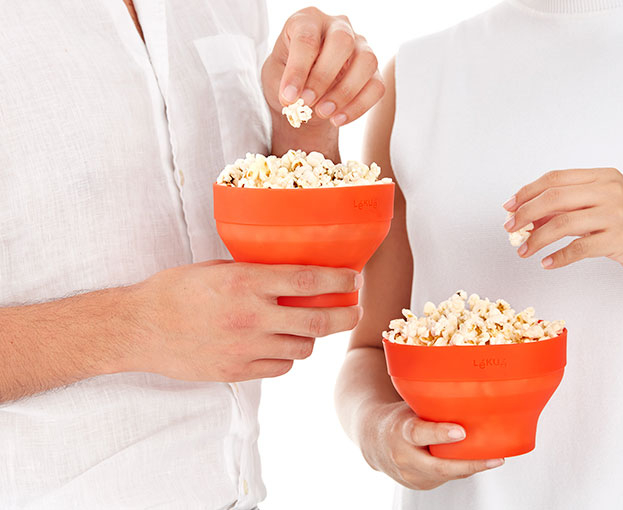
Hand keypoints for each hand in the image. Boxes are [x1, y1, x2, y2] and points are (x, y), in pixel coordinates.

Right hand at [123, 261, 362, 381]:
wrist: (139, 328)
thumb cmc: (175, 290)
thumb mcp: (218, 269)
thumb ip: (255, 274)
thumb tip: (291, 277)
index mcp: (246, 283)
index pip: (307, 282)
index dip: (338, 281)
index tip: (353, 279)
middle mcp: (251, 317)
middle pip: (317, 322)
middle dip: (345, 317)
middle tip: (355, 312)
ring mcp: (245, 348)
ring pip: (302, 349)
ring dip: (312, 338)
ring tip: (309, 329)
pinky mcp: (237, 372)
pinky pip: (280, 368)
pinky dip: (287, 357)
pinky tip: (278, 347)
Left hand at [262, 7, 384, 129]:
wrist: (301, 92)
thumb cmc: (286, 75)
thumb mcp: (275, 76)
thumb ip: (284, 83)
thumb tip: (298, 99)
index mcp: (308, 20)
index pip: (307, 38)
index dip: (298, 70)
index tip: (289, 97)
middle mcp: (338, 27)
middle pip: (342, 42)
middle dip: (323, 77)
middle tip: (307, 102)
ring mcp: (360, 47)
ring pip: (366, 62)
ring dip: (345, 92)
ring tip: (323, 113)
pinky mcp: (373, 71)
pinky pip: (376, 87)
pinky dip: (358, 107)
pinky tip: (338, 119)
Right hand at [359, 402, 503, 489]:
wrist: (372, 441)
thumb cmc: (397, 418)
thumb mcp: (408, 406)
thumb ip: (430, 406)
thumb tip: (464, 390)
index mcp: (400, 431)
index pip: (419, 433)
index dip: (440, 434)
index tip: (460, 432)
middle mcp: (403, 457)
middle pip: (438, 466)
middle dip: (469, 464)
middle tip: (494, 458)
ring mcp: (410, 475)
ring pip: (446, 475)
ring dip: (471, 468)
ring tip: (495, 459)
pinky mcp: (419, 485)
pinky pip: (445, 479)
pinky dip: (461, 470)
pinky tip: (475, 462)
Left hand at [503, 168, 622, 289]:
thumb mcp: (605, 208)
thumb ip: (571, 209)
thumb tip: (530, 219)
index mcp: (604, 178)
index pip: (555, 179)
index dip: (527, 192)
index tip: (510, 207)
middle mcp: (611, 191)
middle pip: (553, 198)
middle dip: (525, 214)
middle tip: (510, 230)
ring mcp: (617, 215)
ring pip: (562, 223)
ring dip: (536, 239)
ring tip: (524, 251)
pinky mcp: (622, 240)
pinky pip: (579, 248)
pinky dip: (558, 257)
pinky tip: (547, 263)